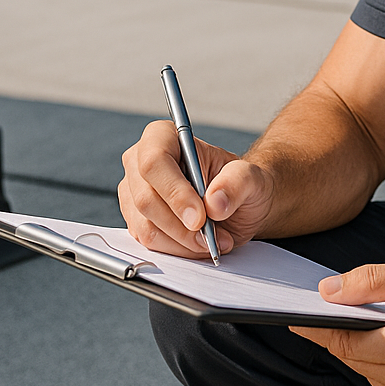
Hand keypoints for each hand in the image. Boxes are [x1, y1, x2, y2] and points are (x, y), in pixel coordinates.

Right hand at [118, 119, 273, 258]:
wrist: (237, 205)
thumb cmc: (239, 183)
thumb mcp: (251, 177)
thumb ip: (237, 182)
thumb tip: (214, 202)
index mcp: (164, 137)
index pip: (155, 161)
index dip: (175, 193)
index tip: (199, 218)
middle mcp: (140, 162)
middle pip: (146, 199)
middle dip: (181, 226)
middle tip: (210, 237)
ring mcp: (133, 192)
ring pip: (146, 226)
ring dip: (182, 241)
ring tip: (211, 240)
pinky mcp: (135, 219)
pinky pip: (148, 242)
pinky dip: (176, 249)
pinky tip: (198, 243)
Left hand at [290, 258, 384, 385]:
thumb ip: (372, 282)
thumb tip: (328, 292)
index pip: (344, 341)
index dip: (316, 327)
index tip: (293, 314)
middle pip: (352, 357)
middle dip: (346, 331)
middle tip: (344, 305)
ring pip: (366, 371)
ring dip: (367, 348)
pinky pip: (383, 383)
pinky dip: (383, 363)